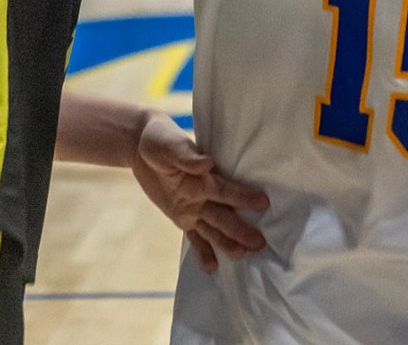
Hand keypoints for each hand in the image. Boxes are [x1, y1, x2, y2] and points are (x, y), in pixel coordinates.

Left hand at [129, 113, 269, 272]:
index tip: (265, 203)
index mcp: (204, 177)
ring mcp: (194, 207)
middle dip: (240, 229)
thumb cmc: (160, 139)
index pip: (226, 190)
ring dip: (227, 242)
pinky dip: (203, 251)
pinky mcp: (181, 216)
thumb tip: (206, 163)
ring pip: (213, 229)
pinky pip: (194, 236)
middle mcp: (203, 195)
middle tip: (260, 243)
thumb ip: (186, 156)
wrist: (142, 146)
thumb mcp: (168, 145)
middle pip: (224, 215)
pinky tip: (212, 268)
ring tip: (242, 256)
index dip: (244, 196)